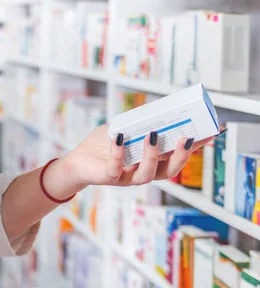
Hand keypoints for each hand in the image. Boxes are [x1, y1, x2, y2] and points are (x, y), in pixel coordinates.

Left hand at [54, 125, 212, 189]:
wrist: (77, 161)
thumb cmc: (103, 145)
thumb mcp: (124, 129)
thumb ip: (139, 122)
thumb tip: (157, 109)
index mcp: (151, 162)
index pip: (177, 156)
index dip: (195, 147)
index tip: (210, 132)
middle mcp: (142, 172)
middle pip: (169, 171)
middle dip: (180, 156)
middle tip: (187, 137)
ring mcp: (126, 177)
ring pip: (146, 174)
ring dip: (151, 155)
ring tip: (152, 135)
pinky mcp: (108, 178)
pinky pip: (116, 168)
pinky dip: (118, 152)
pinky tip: (119, 137)